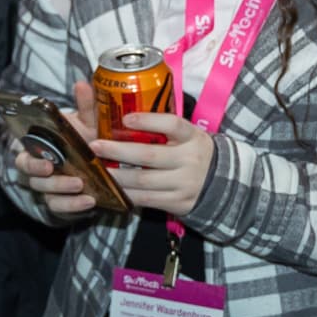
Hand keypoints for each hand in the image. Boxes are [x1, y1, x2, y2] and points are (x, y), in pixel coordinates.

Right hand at [14, 79, 103, 216]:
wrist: (101, 162)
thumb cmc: (86, 138)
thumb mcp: (87, 122)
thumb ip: (86, 106)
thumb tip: (82, 84)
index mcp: (38, 149)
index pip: (22, 156)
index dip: (30, 160)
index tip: (46, 162)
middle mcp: (39, 170)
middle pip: (32, 177)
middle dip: (47, 177)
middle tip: (64, 174)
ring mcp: (49, 188)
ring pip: (46, 193)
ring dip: (63, 191)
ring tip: (83, 188)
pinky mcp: (62, 203)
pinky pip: (60, 207)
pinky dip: (73, 206)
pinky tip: (90, 202)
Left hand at [92, 111, 214, 216]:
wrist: (221, 184)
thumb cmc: (193, 153)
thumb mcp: (188, 136)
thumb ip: (164, 128)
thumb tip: (126, 114)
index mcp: (192, 137)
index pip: (172, 124)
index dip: (148, 121)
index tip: (125, 118)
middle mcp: (190, 159)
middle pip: (149, 155)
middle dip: (118, 150)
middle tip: (95, 145)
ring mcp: (184, 183)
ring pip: (143, 179)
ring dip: (116, 175)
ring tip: (97, 168)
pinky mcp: (177, 202)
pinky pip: (146, 199)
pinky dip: (126, 193)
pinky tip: (111, 187)